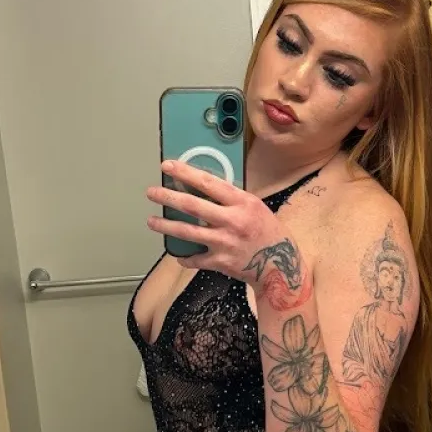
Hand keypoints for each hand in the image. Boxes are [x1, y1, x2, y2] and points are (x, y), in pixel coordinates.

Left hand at [146, 160, 292, 285]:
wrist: (279, 266)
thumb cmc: (267, 232)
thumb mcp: (255, 207)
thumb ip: (231, 199)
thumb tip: (203, 187)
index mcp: (242, 202)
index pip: (208, 183)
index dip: (185, 173)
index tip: (168, 166)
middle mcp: (232, 221)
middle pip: (192, 206)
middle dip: (168, 197)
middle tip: (151, 192)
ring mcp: (225, 243)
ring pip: (188, 232)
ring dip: (166, 225)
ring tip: (151, 221)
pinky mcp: (220, 262)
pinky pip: (195, 259)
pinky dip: (184, 258)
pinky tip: (177, 254)